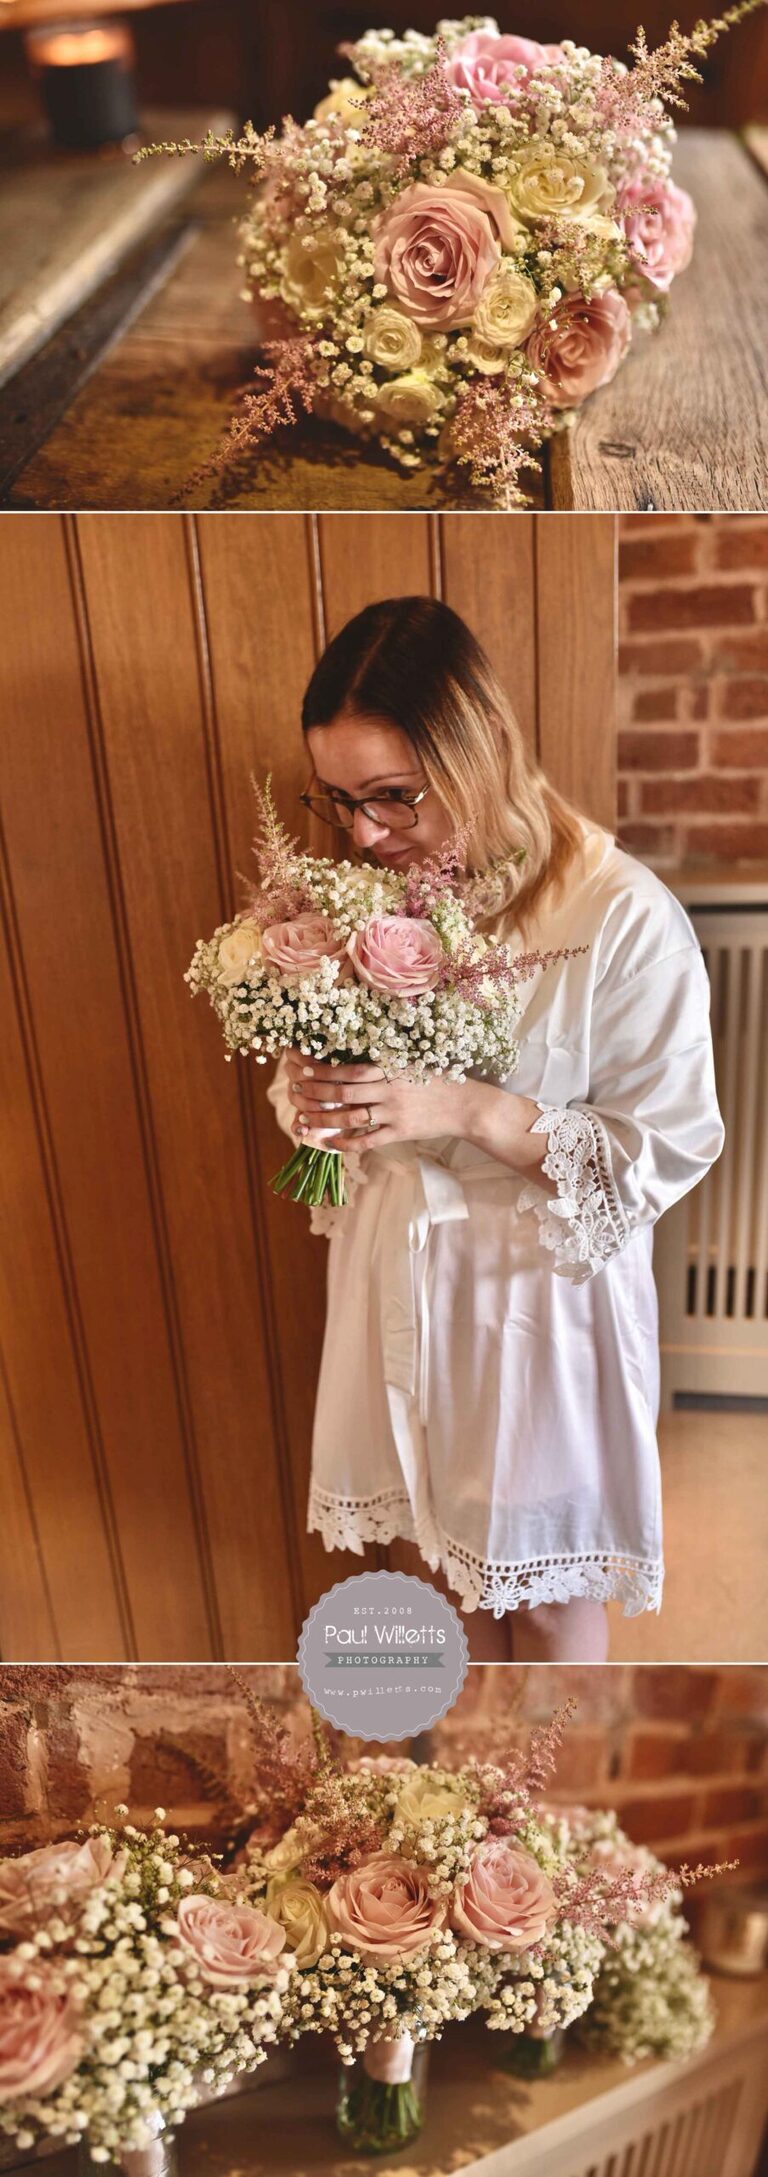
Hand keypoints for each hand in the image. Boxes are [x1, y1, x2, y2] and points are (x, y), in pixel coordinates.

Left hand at [284, 1051, 472, 1150]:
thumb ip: (383, 1065)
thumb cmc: (435, 1081)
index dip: (323, 1071)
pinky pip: (368, 1140)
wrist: (464, 1105)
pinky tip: (330, 1143)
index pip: (349, 1070)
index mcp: (390, 1069)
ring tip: (304, 1120)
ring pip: (351, 1118)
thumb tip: (350, 1063)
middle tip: (296, 1093)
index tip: (304, 1070)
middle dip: (316, 1094)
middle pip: (344, 1093)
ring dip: (324, 1119)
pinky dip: (346, 1143)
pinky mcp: (400, 1132)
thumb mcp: (410, 1064)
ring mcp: (394, 1113)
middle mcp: (389, 1090)